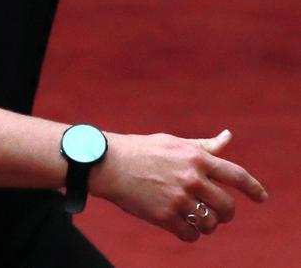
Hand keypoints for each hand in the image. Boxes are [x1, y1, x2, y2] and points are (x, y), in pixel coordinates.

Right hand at [89, 129, 267, 242]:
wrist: (110, 164)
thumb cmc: (144, 150)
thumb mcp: (175, 142)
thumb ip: (204, 145)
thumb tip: (228, 136)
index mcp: (196, 157)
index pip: (236, 175)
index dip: (253, 188)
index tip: (261, 197)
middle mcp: (192, 178)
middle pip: (227, 206)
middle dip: (226, 212)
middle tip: (218, 213)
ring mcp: (179, 199)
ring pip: (211, 223)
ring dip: (208, 224)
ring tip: (197, 218)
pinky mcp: (165, 216)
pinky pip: (191, 235)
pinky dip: (191, 234)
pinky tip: (183, 226)